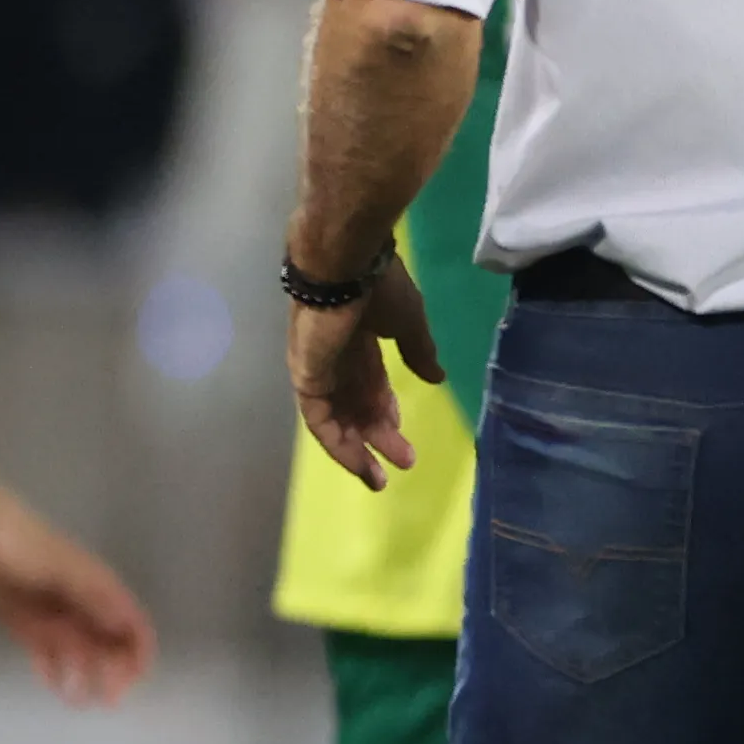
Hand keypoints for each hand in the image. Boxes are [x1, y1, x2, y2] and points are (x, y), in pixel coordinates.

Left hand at [0, 497, 155, 703]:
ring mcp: (61, 623)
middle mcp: (87, 612)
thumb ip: (92, 597)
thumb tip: (123, 624)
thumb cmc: (29, 550)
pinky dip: (55, 675)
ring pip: (83, 659)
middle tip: (107, 699)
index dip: (139, 654)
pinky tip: (56, 689)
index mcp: (102, 593)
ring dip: (87, 680)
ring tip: (80, 702)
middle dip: (114, 675)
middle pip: (111, 649)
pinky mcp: (34, 632)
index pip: (133, 628)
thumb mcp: (63, 571)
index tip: (135, 678)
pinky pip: (50, 659)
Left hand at [292, 248, 444, 491]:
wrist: (345, 267)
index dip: (387, 413)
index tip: (406, 437)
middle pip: (356, 408)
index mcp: (359, 343)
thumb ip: (419, 352)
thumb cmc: (379, 287)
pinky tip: (360, 463)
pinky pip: (320, 422)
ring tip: (380, 475)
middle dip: (379, 436)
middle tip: (406, 461)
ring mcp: (318, 371)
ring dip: (359, 450)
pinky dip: (338, 445)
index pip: (371, 387)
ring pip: (337, 421)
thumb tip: (437, 378)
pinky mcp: (306, 380)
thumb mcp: (409, 324)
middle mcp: (336, 360)